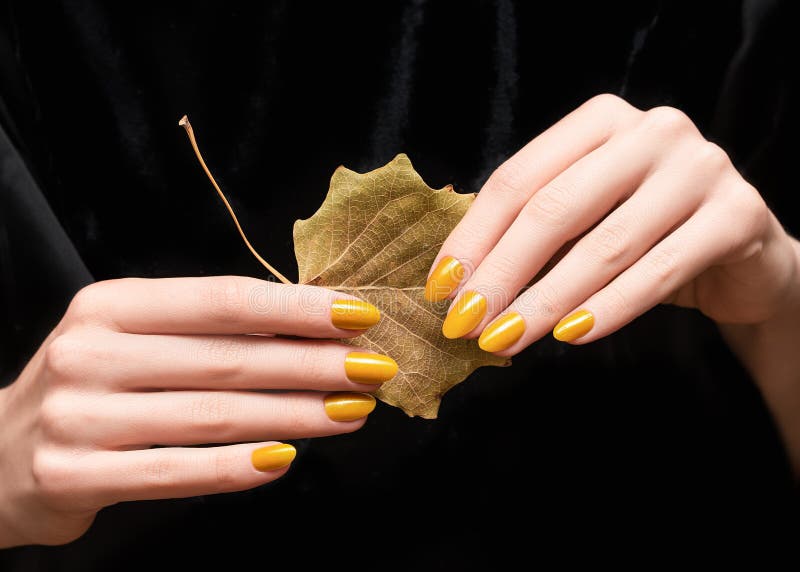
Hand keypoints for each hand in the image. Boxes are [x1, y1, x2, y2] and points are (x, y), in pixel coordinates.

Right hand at [0, 276, 395, 546]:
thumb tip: (310, 324)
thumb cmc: (93, 385)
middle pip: (228, 357)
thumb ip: (207, 329)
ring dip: (295, 414)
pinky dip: (237, 467)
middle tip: (374, 369)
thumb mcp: (136, 338)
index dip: (297, 308)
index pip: (224, 299)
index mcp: (113, 305)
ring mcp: (78, 415)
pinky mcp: (75, 475)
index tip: (359, 315)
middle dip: (313, 363)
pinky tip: (286, 459)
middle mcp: (91, 351)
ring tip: (352, 412)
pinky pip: (175, 471)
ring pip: (213, 414)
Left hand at [425, 94, 798, 353]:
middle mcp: (650, 131)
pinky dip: (609, 309)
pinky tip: (571, 336)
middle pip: (554, 208)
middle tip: (466, 324)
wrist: (740, 253)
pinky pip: (660, 270)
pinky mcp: (737, 213)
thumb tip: (454, 281)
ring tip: (506, 339)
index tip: (440, 289)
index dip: (473, 238)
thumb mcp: (583, 221)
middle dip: (501, 274)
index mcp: (599, 121)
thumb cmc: (644, 234)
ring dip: (545, 301)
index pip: (517, 179)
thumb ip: (529, 234)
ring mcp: (699, 167)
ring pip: (604, 245)